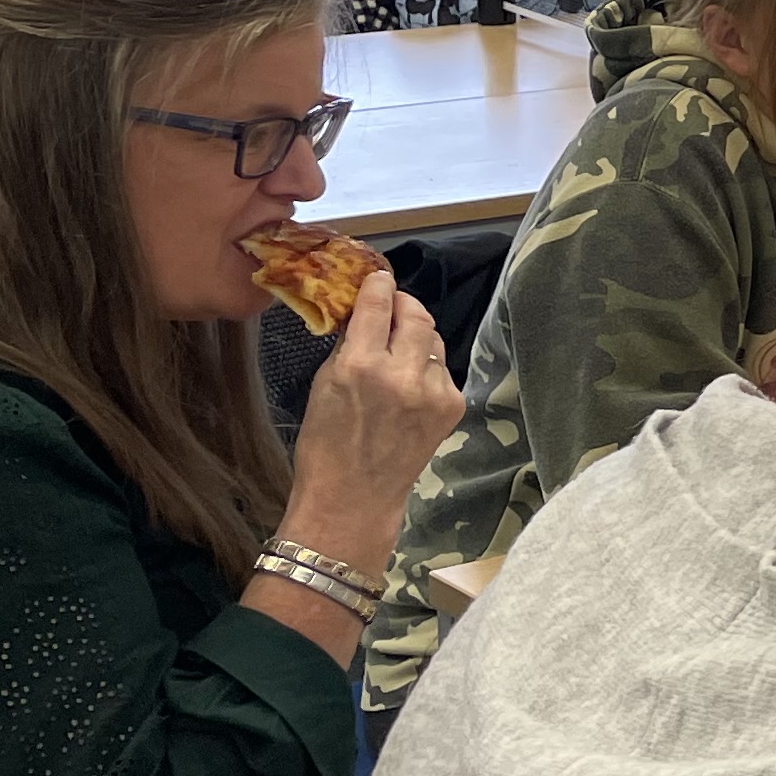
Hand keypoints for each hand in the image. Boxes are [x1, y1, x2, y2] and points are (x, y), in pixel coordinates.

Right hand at [282, 274, 461, 571]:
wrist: (354, 497)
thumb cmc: (326, 443)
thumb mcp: (324, 385)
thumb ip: (349, 345)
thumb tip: (366, 313)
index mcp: (361, 365)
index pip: (379, 305)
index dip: (380, 285)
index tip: (379, 277)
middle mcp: (402, 374)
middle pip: (417, 315)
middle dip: (405, 305)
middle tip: (394, 305)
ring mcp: (433, 391)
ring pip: (433, 342)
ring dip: (417, 339)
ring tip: (398, 351)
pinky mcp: (452, 406)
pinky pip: (442, 370)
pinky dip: (427, 369)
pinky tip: (409, 386)